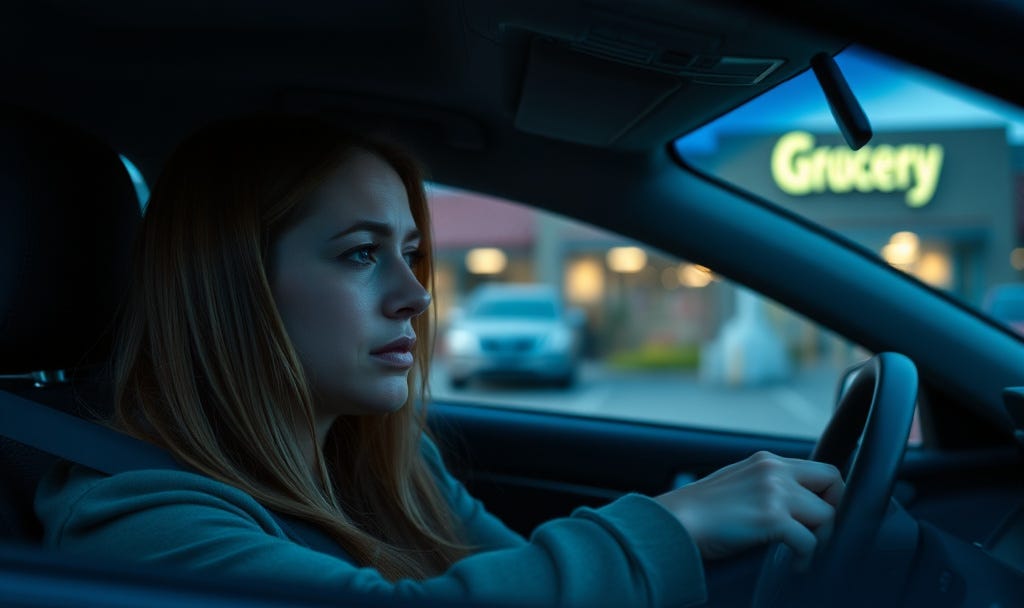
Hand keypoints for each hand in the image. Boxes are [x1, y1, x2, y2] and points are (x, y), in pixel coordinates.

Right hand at [654, 451, 842, 561]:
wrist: (674, 522)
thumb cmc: (699, 512)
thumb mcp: (738, 484)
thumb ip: (767, 485)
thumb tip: (796, 506)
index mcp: (766, 460)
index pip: (821, 469)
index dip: (829, 495)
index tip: (819, 518)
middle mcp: (773, 469)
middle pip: (834, 482)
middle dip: (834, 511)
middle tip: (820, 534)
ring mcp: (773, 492)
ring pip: (827, 514)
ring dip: (820, 538)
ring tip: (804, 553)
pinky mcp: (771, 518)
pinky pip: (809, 541)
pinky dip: (806, 557)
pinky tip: (794, 564)